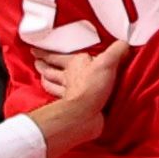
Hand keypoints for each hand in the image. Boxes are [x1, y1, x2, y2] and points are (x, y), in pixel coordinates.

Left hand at [26, 37, 132, 155]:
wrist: (88, 114)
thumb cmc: (93, 86)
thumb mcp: (108, 62)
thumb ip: (116, 51)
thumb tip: (124, 43)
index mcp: (74, 64)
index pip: (56, 56)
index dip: (45, 53)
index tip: (34, 50)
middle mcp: (68, 77)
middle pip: (51, 71)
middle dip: (43, 66)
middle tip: (36, 63)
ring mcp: (68, 93)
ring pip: (53, 85)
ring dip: (46, 80)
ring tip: (41, 77)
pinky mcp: (73, 106)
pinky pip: (61, 99)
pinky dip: (56, 96)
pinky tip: (56, 97)